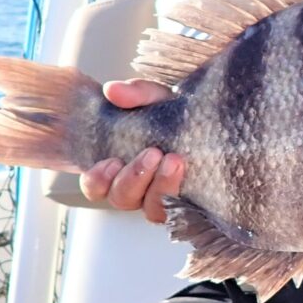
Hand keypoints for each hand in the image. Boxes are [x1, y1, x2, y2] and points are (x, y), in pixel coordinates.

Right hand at [78, 79, 185, 223]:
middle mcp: (138, 188)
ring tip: (174, 161)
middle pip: (123, 199)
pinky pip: (183, 212)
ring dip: (161, 187)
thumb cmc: (173, 113)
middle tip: (152, 153)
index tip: (111, 160)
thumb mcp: (156, 97)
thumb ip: (136, 93)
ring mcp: (163, 196)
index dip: (98, 180)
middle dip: (134, 178)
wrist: (205, 118)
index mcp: (119, 167)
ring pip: (152, 210)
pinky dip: (184, 199)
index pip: (96, 185)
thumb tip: (113, 91)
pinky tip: (189, 177)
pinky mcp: (192, 202)